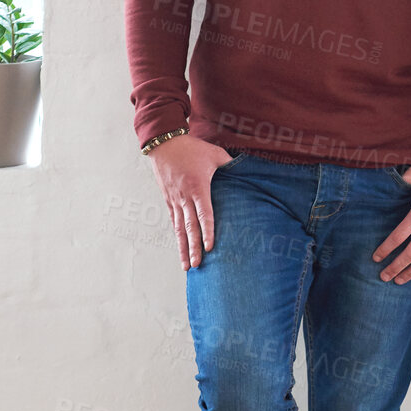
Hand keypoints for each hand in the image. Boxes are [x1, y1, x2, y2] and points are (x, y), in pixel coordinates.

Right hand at [146, 134, 234, 269]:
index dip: (208, 231)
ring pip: (179, 228)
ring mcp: (175, 200)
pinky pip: (174, 221)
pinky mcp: (168, 199)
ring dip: (183, 248)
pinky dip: (177, 236)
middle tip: (197, 265)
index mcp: (198, 188)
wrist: (164, 143)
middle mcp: (185, 197)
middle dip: (193, 248)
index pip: (204, 214)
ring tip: (186, 266)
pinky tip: (180, 248)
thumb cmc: (192, 148)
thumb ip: (230, 164)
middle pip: (190, 227)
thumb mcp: (215, 154)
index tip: (210, 247)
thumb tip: (247, 170)